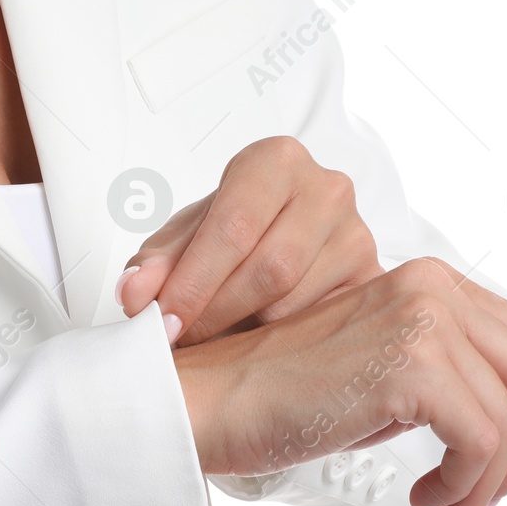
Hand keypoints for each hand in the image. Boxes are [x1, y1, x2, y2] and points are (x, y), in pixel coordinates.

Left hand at [117, 136, 380, 345]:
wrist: (280, 236)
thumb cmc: (232, 231)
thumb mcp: (184, 238)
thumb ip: (154, 264)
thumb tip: (134, 293)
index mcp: (276, 162)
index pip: (234, 227)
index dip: (194, 282)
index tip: (164, 320)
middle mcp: (327, 190)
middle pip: (270, 268)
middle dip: (216, 313)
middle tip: (181, 338)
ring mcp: (357, 234)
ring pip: (296, 303)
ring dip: (244, 332)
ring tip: (212, 338)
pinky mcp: (372, 280)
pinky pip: (323, 326)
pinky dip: (279, 342)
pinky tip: (251, 343)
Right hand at [172, 258, 506, 505]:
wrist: (201, 402)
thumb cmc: (266, 397)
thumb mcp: (371, 376)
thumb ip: (435, 380)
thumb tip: (500, 432)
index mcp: (427, 284)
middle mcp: (433, 289)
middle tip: (502, 504)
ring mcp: (425, 322)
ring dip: (487, 487)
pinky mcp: (411, 367)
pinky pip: (480, 443)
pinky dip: (463, 490)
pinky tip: (424, 504)